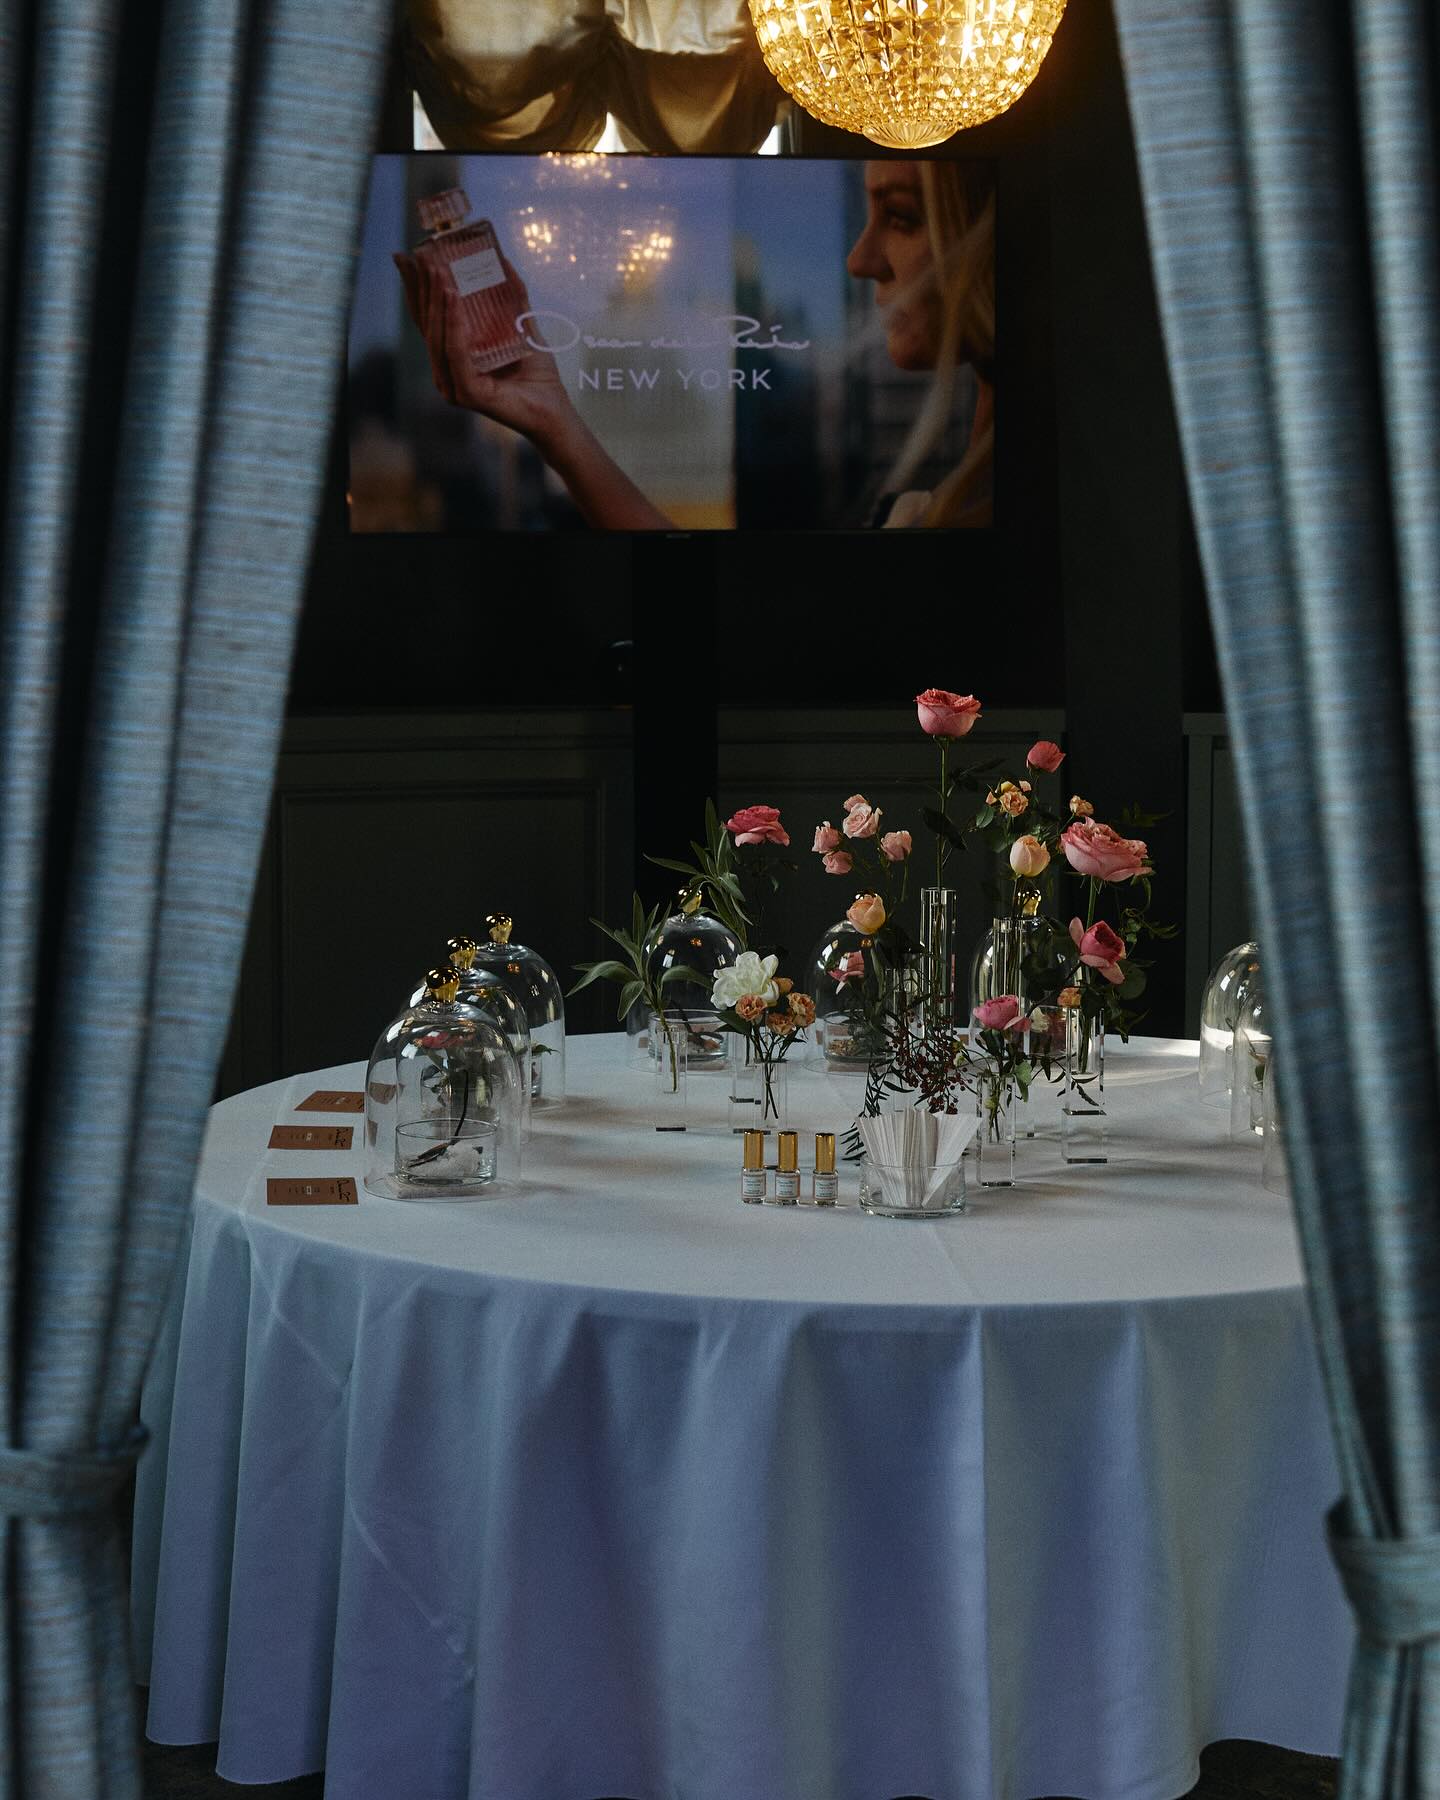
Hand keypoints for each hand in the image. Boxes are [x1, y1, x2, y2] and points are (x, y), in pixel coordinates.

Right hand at [392, 249, 577, 449]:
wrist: (554, 409)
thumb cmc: (537, 374)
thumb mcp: (522, 326)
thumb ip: (512, 296)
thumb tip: (502, 258)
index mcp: (453, 355)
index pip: (428, 317)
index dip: (416, 287)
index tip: (407, 256)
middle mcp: (447, 370)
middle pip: (427, 324)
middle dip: (423, 287)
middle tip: (425, 256)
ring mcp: (453, 384)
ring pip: (437, 337)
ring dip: (437, 302)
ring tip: (440, 273)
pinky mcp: (467, 394)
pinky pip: (456, 354)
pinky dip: (454, 327)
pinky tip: (453, 301)